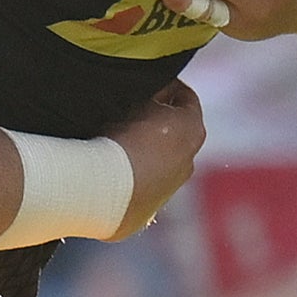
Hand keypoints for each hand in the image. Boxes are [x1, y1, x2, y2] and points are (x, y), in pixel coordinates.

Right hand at [106, 83, 204, 234]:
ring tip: (116, 144)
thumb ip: (151, 94)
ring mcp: (169, 190)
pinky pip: (142, 189)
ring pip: (161, 164)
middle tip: (130, 112)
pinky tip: (110, 172)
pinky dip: (132, 179)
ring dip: (146, 154)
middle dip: (159, 122)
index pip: (186, 98)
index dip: (168, 87)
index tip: (151, 83)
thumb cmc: (121, 138)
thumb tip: (154, 93)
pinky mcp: (147, 213)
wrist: (104, 189)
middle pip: (178, 133)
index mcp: (192, 128)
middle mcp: (189, 161)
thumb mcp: (137, 101)